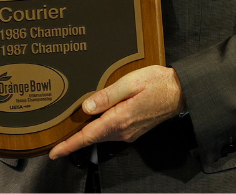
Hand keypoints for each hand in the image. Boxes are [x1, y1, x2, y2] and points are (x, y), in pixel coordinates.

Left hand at [48, 65, 185, 159]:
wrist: (181, 91)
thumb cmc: (158, 83)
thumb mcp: (131, 82)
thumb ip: (108, 95)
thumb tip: (87, 106)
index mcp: (119, 119)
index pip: (88, 136)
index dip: (69, 145)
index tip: (53, 153)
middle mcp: (123, 131)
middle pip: (92, 137)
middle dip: (75, 139)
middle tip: (57, 135)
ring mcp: (129, 133)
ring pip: (102, 135)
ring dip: (88, 134)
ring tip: (73, 127)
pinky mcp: (134, 130)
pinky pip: (112, 133)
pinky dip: (100, 130)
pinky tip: (97, 120)